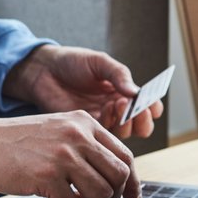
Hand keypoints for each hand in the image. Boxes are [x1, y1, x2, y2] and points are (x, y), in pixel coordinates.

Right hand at [0, 110, 141, 197]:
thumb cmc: (17, 143)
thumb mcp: (58, 132)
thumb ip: (86, 147)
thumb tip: (118, 180)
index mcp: (85, 122)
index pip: (126, 156)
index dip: (133, 184)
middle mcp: (78, 135)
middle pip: (119, 176)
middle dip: (111, 197)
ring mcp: (63, 154)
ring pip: (101, 194)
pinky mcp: (46, 174)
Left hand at [3, 45, 162, 141]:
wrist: (44, 71)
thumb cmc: (72, 62)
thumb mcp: (99, 62)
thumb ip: (119, 75)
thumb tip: (136, 92)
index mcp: (123, 91)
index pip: (148, 105)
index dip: (153, 107)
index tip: (151, 104)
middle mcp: (117, 108)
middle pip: (141, 125)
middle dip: (142, 119)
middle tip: (135, 108)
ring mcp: (103, 119)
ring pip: (125, 133)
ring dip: (125, 121)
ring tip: (115, 104)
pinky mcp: (87, 129)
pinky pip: (105, 135)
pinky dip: (109, 124)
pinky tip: (103, 110)